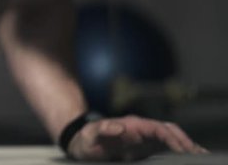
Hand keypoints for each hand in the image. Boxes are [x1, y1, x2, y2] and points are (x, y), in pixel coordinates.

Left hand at [68, 115, 208, 160]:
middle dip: (184, 141)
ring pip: (169, 137)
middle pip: (168, 130)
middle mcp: (139, 128)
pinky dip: (176, 149)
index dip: (172, 138)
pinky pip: (163, 145)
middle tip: (199, 154)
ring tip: (199, 155)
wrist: (80, 142)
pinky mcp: (141, 145)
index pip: (158, 128)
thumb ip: (104, 129)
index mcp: (131, 124)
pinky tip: (185, 156)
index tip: (183, 150)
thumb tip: (122, 126)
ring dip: (184, 144)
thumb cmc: (86, 139)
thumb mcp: (91, 135)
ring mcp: (142, 136)